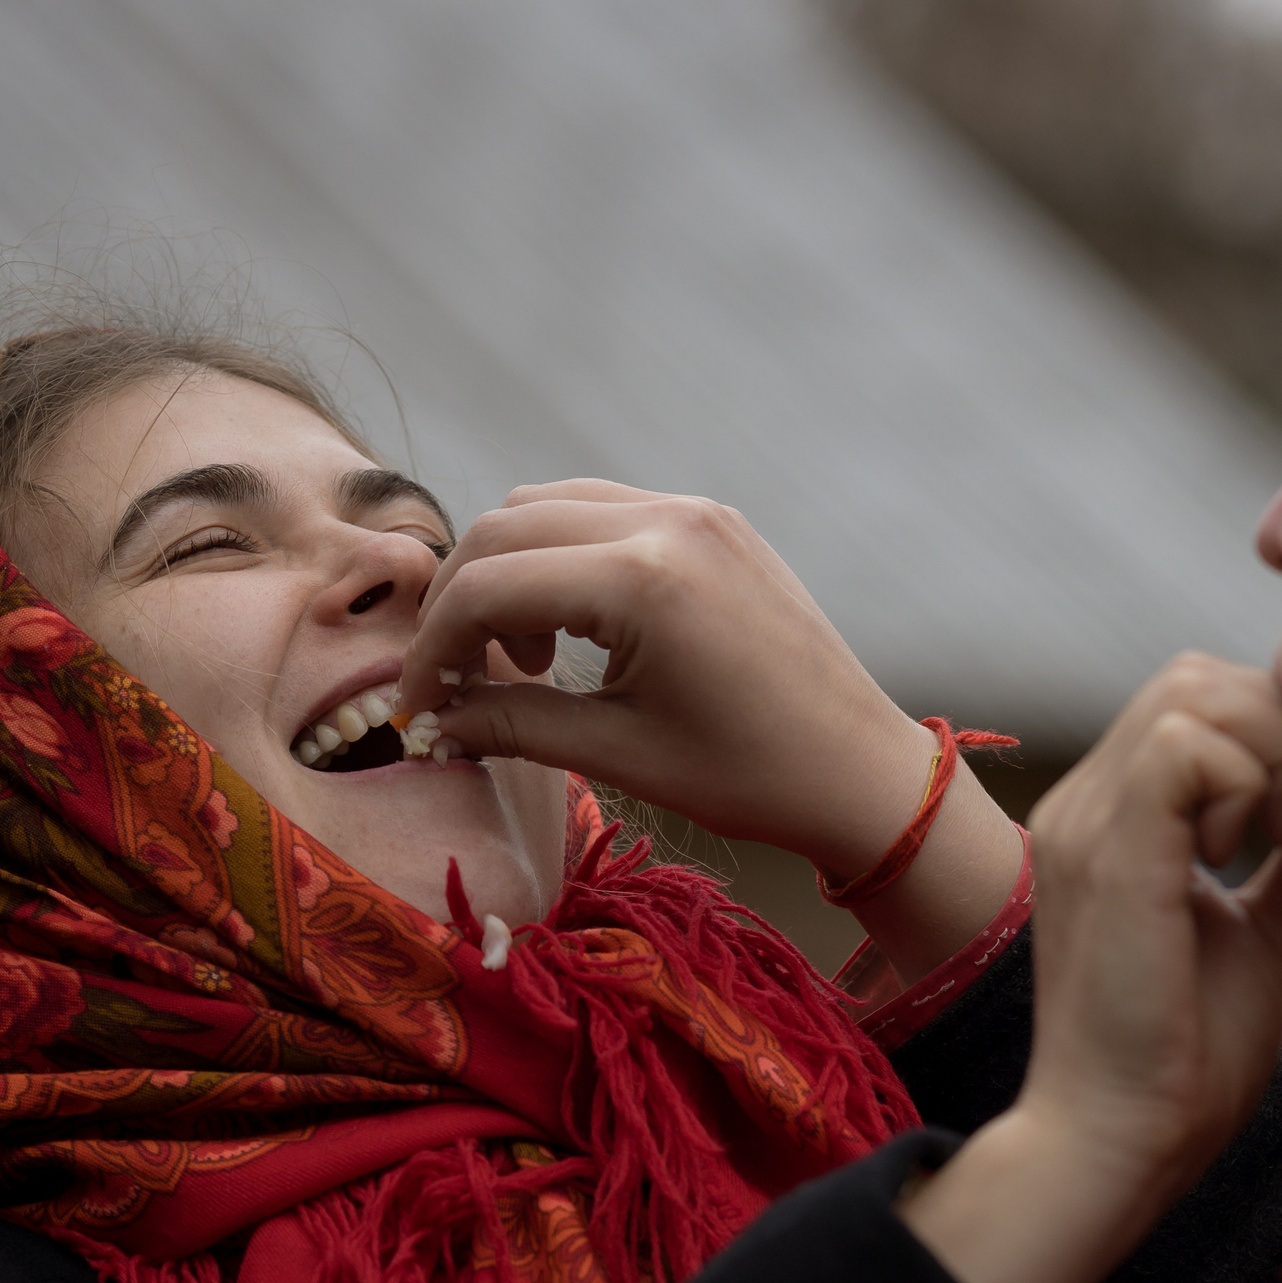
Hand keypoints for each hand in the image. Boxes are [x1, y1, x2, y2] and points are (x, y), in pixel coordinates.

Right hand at [397, 480, 1022, 978]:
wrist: (862, 771)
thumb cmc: (753, 777)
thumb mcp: (621, 755)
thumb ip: (515, 723)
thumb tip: (435, 718)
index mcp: (644, 579)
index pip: (488, 584)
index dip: (434, 646)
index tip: (418, 704)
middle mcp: (667, 521)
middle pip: (506, 525)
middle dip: (463, 601)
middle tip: (461, 680)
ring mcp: (696, 511)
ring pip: (550, 506)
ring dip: (511, 571)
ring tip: (528, 663)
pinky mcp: (716, 520)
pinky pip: (606, 510)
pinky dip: (563, 556)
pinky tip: (576, 630)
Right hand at [902, 654, 1281, 1282]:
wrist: (1120, 1139)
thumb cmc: (1186, 1059)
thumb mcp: (1261, 935)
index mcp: (1113, 819)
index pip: (1198, 700)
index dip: (1277, 735)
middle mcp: (1088, 803)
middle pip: (1199, 676)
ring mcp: (1089, 818)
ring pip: (1194, 688)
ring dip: (1268, 750)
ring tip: (1277, 845)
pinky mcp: (1108, 847)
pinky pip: (1184, 740)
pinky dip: (1244, 780)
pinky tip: (1251, 856)